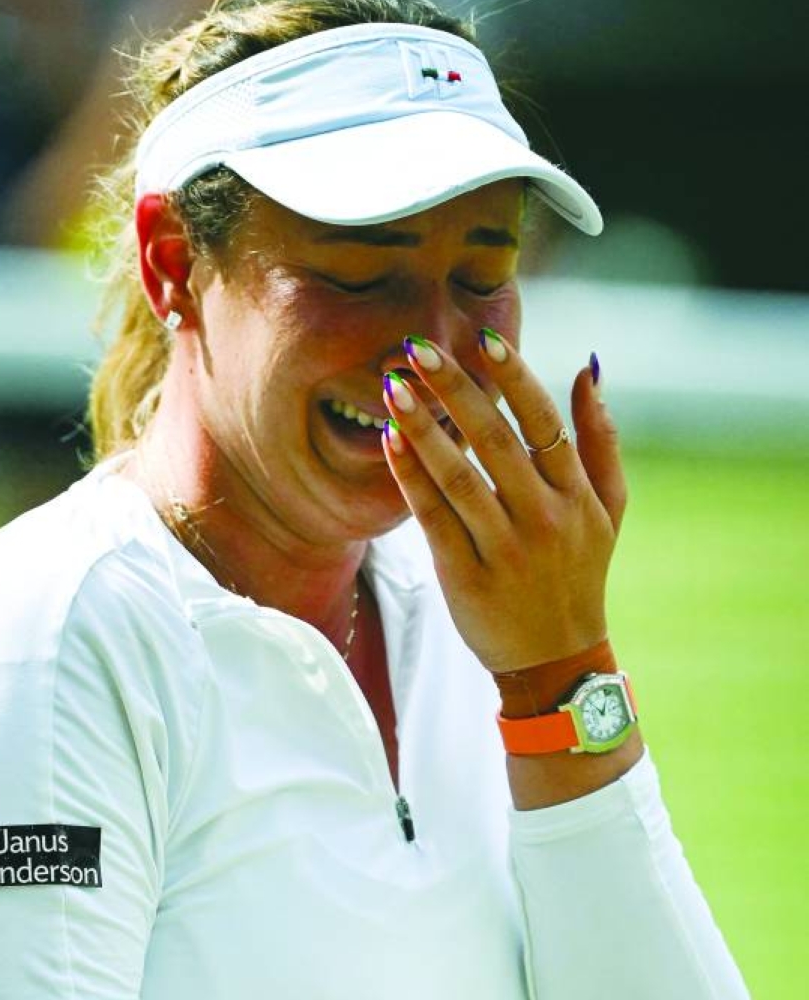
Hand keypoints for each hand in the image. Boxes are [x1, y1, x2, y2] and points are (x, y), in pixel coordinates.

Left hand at [381, 331, 626, 674]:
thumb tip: (588, 368)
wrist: (557, 661)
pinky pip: (433, 520)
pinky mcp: (466, 578)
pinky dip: (411, 478)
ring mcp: (505, 550)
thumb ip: (602, 439)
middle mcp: (544, 519)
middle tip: (416, 347)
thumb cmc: (579, 574)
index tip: (484, 339)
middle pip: (495, 442)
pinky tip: (389, 442)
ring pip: (459, 479)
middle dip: (454, 390)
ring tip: (392, 389)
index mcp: (577, 496)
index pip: (544, 424)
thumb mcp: (610, 509)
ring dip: (424, 429)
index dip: (515, 380)